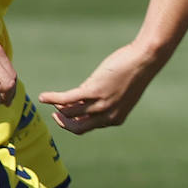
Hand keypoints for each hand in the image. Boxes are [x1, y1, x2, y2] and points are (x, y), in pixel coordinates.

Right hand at [39, 41, 163, 134]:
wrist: (144, 60)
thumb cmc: (134, 72)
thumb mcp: (120, 92)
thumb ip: (103, 98)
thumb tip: (82, 96)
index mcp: (115, 119)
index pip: (89, 127)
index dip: (76, 121)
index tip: (67, 113)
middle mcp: (107, 116)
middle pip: (77, 127)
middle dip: (64, 123)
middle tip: (56, 115)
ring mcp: (100, 105)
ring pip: (69, 113)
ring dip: (56, 108)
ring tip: (47, 100)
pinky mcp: (93, 91)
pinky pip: (66, 99)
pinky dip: (52, 99)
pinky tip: (43, 97)